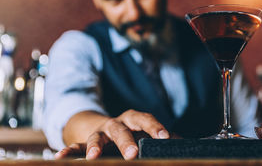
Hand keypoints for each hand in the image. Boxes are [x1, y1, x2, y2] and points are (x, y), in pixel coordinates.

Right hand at [55, 109, 169, 159]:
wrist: (104, 128)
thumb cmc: (131, 132)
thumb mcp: (145, 132)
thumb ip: (161, 137)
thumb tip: (184, 144)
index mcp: (133, 120)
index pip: (145, 119)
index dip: (155, 127)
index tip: (164, 137)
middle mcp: (116, 123)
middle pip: (121, 129)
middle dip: (126, 141)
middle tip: (133, 154)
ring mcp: (100, 132)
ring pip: (97, 136)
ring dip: (95, 145)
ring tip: (94, 156)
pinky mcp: (85, 142)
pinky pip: (75, 146)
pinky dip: (68, 151)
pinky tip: (60, 159)